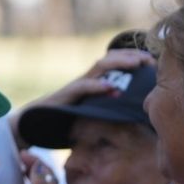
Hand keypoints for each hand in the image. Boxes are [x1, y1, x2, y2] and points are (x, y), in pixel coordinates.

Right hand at [8, 48, 154, 148]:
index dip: (134, 59)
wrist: (31, 127)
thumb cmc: (62, 124)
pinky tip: (113, 89)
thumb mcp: (91, 118)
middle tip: (149, 60)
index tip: (153, 63)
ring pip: (99, 66)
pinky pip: (83, 87)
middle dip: (131, 56)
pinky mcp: (65, 96)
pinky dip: (98, 86)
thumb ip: (108, 115)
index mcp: (93, 84)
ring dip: (120, 62)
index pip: (115, 64)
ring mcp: (76, 86)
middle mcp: (85, 81)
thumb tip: (134, 124)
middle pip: (110, 59)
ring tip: (137, 65)